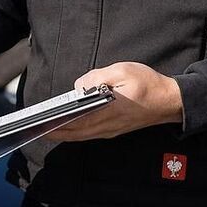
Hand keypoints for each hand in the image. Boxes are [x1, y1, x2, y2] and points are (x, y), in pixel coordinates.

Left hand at [48, 62, 183, 141]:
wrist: (170, 100)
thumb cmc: (147, 83)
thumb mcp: (122, 71)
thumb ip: (97, 77)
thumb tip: (79, 87)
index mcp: (109, 110)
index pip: (77, 120)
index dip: (58, 123)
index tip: (41, 122)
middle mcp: (109, 124)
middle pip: (76, 133)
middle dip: (55, 132)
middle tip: (36, 129)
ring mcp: (112, 129)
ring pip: (83, 135)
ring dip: (64, 134)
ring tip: (46, 127)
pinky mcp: (115, 128)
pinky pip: (90, 134)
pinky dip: (76, 133)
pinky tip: (67, 127)